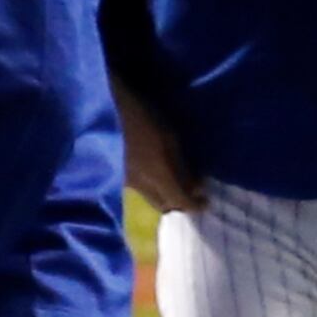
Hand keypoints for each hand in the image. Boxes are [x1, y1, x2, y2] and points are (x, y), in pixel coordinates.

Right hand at [116, 87, 201, 215]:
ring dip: (166, 197)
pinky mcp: (120, 176)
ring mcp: (129, 182)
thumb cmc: (147, 119)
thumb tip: (197, 187)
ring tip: (177, 185)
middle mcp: (142, 186)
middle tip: (193, 194)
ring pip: (152, 199)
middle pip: (164, 206)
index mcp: (158, 176)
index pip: (180, 202)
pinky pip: (142, 191)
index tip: (206, 202)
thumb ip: (183, 167)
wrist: (110, 110)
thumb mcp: (173, 140)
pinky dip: (155, 189)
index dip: (195, 205)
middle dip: (180, 204)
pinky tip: (159, 177)